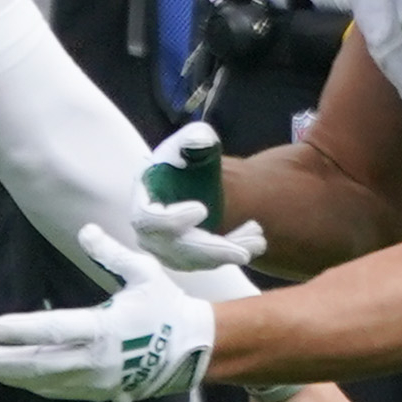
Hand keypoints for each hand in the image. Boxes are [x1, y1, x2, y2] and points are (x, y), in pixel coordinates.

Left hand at [0, 227, 214, 401]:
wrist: (193, 350)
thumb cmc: (165, 306)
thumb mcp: (143, 272)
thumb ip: (111, 253)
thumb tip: (86, 231)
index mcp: (105, 329)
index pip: (55, 331)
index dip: (22, 330)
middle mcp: (96, 360)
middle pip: (39, 364)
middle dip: (0, 362)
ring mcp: (96, 381)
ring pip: (44, 382)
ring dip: (10, 375)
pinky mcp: (99, 392)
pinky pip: (57, 390)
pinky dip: (32, 383)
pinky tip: (13, 376)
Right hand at [135, 119, 263, 272]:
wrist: (196, 181)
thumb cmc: (188, 161)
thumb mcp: (193, 143)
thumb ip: (195, 140)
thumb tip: (201, 138)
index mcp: (143, 201)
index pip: (147, 220)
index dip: (171, 220)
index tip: (202, 210)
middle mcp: (149, 232)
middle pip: (177, 250)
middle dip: (214, 248)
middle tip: (248, 240)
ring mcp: (167, 250)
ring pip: (198, 261)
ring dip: (229, 251)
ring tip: (258, 238)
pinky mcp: (186, 260)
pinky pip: (208, 264)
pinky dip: (232, 253)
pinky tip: (255, 241)